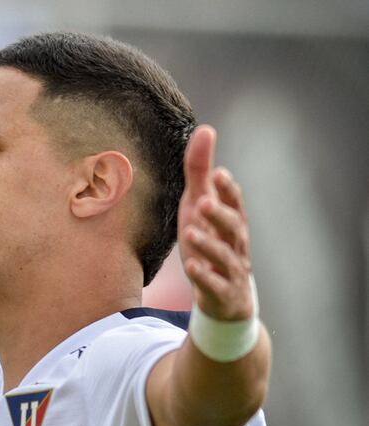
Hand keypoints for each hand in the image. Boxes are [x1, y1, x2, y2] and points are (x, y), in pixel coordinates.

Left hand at [178, 125, 253, 320]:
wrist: (225, 296)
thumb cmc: (211, 240)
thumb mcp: (200, 205)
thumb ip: (200, 171)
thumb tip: (205, 129)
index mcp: (232, 221)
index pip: (235, 202)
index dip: (228, 190)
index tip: (218, 173)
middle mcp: (235, 243)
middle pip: (233, 227)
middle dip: (220, 214)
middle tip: (203, 202)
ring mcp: (230, 269)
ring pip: (223, 256)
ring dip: (208, 243)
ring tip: (190, 231)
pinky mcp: (220, 292)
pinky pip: (214, 284)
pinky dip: (204, 275)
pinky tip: (191, 266)